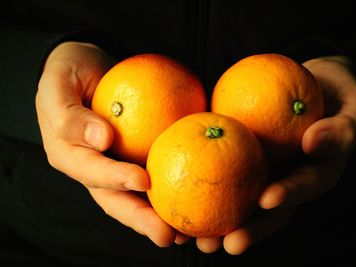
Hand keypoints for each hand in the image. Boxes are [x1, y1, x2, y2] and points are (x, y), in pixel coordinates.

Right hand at [36, 41, 176, 246]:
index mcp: (70, 155)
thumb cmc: (68, 72)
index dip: (115, 179)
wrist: (88, 66)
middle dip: (141, 219)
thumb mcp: (58, 84)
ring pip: (137, 197)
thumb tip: (102, 139)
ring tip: (188, 232)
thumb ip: (70, 114)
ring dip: (160, 216)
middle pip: (117, 199)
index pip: (92, 172)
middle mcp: (94, 168)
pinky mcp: (135, 157)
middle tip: (167, 235)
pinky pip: (156, 172)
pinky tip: (196, 195)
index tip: (143, 181)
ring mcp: (116, 165)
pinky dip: (174, 186)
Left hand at [195, 55, 355, 254]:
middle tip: (224, 244)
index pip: (303, 188)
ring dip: (217, 221)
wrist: (316, 84)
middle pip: (268, 210)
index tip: (267, 200)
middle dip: (246, 229)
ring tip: (191, 237)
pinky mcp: (244, 156)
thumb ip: (341, 128)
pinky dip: (202, 183)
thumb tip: (313, 141)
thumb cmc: (339, 95)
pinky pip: (223, 169)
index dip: (287, 196)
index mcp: (316, 173)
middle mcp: (288, 178)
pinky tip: (175, 192)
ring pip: (240, 199)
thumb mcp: (353, 107)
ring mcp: (265, 169)